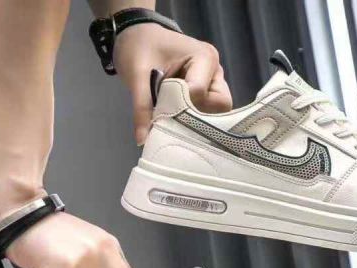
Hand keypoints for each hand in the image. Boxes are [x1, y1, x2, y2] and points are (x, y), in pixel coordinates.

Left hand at [113, 23, 231, 143]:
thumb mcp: (136, 75)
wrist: (138, 38)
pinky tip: (175, 120)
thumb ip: (142, 106)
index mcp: (204, 58)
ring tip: (172, 118)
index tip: (161, 112)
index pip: (201, 94)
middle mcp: (215, 72)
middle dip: (196, 118)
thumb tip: (143, 140)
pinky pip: (208, 116)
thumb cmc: (139, 48)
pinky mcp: (208, 94)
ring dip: (194, 121)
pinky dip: (193, 122)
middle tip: (171, 119)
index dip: (181, 108)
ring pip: (217, 115)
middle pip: (220, 107)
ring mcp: (214, 84)